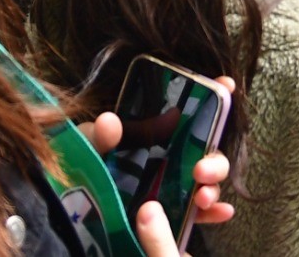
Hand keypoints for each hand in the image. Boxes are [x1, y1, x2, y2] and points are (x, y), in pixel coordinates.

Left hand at [81, 97, 235, 240]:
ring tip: (203, 196)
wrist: (73, 211)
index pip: (189, 109)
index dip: (213, 93)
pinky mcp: (170, 214)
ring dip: (213, 186)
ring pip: (207, 180)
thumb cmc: (83, 169)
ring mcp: (173, 185)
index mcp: (153, 132)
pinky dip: (212, 212)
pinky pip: (197, 212)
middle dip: (214, 156)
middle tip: (201, 168)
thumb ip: (98, 136)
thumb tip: (110, 122)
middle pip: (206, 148)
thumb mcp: (88, 148)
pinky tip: (220, 213)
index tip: (225, 85)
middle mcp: (171, 155)